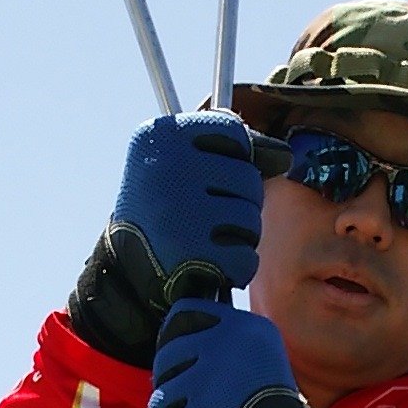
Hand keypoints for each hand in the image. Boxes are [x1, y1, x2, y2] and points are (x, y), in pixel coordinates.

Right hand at [68, 113, 288, 365]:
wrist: (122, 274)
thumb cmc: (162, 214)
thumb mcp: (180, 168)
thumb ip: (228, 152)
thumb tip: (284, 155)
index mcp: (162, 136)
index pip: (233, 133)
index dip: (237, 160)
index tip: (218, 179)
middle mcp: (168, 167)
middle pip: (248, 178)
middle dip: (240, 205)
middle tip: (210, 220)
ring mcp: (180, 210)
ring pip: (250, 219)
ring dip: (239, 238)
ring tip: (209, 244)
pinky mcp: (190, 254)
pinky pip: (245, 258)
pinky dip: (236, 269)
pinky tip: (212, 268)